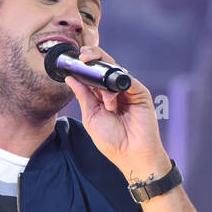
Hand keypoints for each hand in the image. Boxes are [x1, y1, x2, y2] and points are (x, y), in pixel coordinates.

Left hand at [64, 48, 169, 187]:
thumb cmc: (112, 141)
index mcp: (103, 96)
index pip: (93, 74)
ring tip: (105, 103)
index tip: (73, 60)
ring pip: (115, 70)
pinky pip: (127, 80)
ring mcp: (129, 90)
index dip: (84, 65)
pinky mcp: (140, 93)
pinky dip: (117, 87)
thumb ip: (83, 96)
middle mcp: (116, 90)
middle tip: (82, 56)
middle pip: (105, 65)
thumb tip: (70, 78)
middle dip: (93, 57)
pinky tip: (111, 102)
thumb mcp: (91, 116)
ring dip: (104, 79)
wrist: (130, 155)